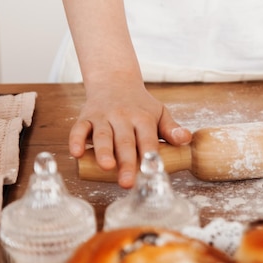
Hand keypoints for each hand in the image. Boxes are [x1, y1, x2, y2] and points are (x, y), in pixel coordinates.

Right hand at [68, 81, 191, 187]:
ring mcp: (103, 116)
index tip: (152, 172)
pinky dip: (76, 140)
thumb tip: (187, 139)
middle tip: (127, 182)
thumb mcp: (160, 113)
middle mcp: (122, 117)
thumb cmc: (140, 104)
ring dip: (103, 151)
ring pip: (102, 135)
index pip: (147, 138)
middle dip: (126, 161)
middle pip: (125, 141)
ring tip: (107, 167)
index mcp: (143, 118)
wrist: (115, 80)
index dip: (149, 155)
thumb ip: (172, 128)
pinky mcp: (85, 117)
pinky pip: (78, 128)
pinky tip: (76, 154)